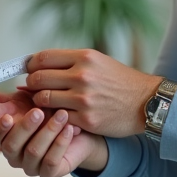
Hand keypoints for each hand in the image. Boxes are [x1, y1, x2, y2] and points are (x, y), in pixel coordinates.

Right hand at [0, 103, 106, 176]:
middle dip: (26, 127)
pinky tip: (69, 128)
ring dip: (48, 131)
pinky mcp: (49, 172)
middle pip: (12, 145)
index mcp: (5, 138)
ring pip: (33, 151)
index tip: (8, 116)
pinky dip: (60, 143)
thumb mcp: (24, 102)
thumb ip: (2, 101)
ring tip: (61, 115)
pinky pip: (51, 161)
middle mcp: (14, 155)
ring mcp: (30, 166)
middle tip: (39, 111)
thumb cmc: (46, 112)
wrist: (76, 127)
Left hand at [25, 49, 162, 137]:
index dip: (30, 65)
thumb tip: (38, 66)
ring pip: (43, 99)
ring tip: (45, 102)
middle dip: (31, 84)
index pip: (42, 58)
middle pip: (38, 78)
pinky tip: (58, 115)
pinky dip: (54, 117)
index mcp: (84, 57)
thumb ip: (70, 62)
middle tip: (34, 88)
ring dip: (39, 102)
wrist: (147, 102)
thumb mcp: (97, 61)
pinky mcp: (86, 119)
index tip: (29, 70)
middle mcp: (82, 75)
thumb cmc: (119, 81)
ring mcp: (83, 98)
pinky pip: (57, 117)